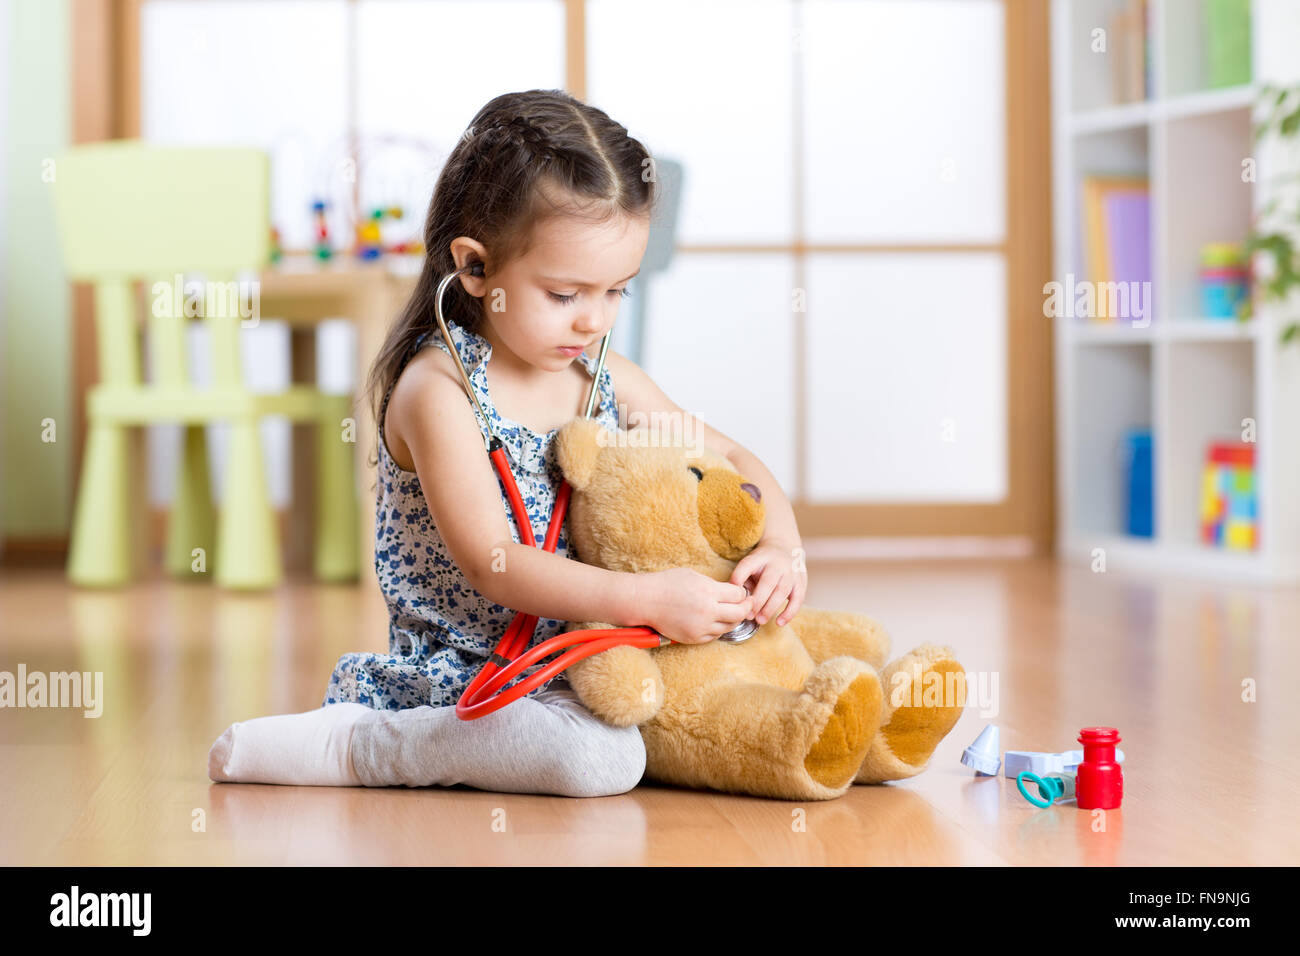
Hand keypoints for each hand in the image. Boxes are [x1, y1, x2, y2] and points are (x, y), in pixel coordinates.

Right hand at [636, 567, 752, 644]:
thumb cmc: (667, 584)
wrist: (646, 601)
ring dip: (733, 619)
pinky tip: (716, 621)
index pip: (738, 595)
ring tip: (731, 613)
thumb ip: (714, 585)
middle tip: (746, 604)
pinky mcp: (694, 638)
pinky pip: (714, 635)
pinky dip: (718, 628)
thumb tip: (730, 592)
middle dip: (745, 607)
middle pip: (739, 613)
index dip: (742, 593)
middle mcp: (707, 611)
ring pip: (729, 627)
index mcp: (708, 592)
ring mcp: (701, 627)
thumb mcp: (693, 576)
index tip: (741, 592)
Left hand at [729, 539, 806, 626]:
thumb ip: (743, 579)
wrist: (785, 548)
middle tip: (748, 615)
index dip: (739, 577)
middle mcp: (777, 564)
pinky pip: (798, 599)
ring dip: (771, 608)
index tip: (734, 592)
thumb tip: (737, 600)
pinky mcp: (801, 583)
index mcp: (760, 557)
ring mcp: (791, 573)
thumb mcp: (750, 564)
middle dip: (758, 601)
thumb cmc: (762, 563)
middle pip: (768, 582)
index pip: (748, 565)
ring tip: (760, 621)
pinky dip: (789, 613)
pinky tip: (779, 623)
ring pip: (782, 591)